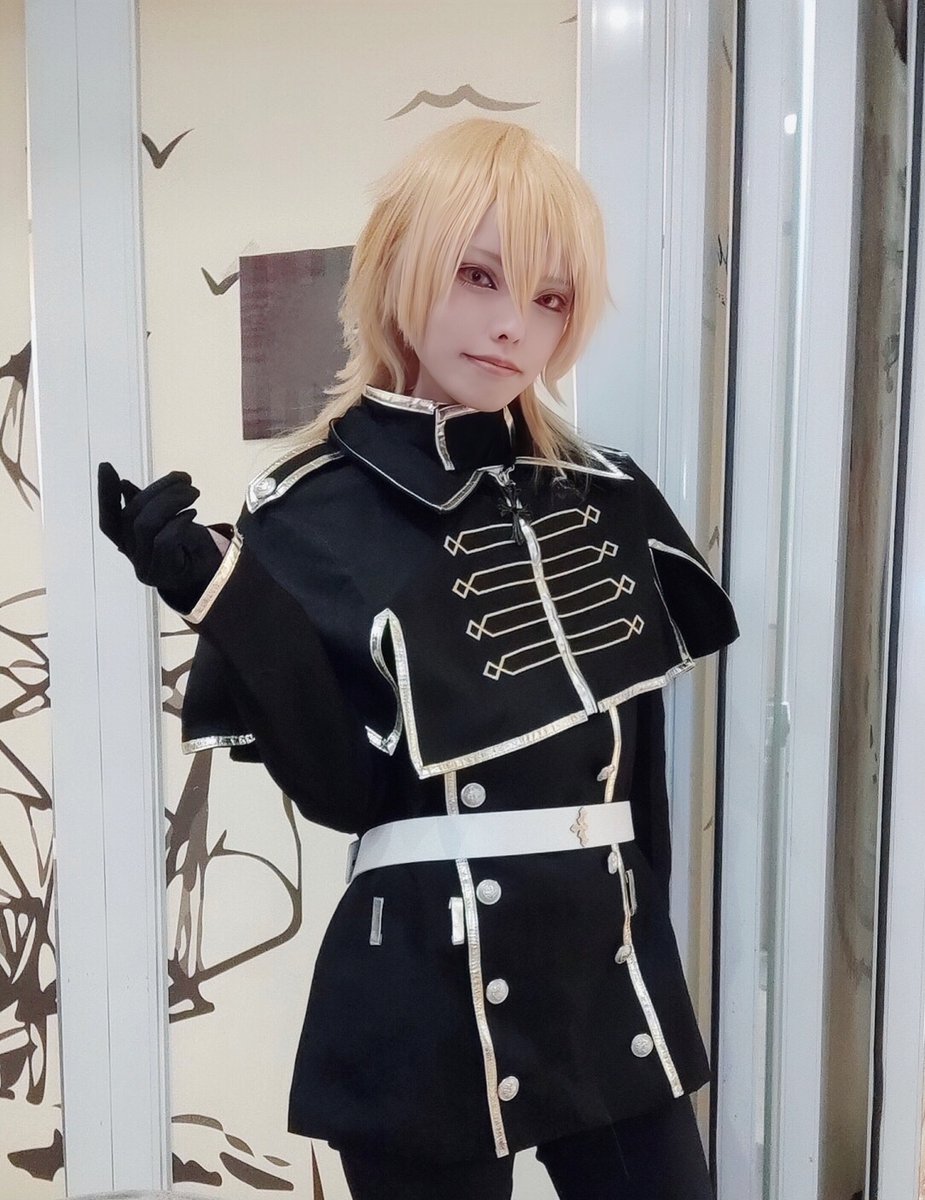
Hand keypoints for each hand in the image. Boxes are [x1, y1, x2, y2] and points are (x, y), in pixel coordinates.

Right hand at [97, 462, 222, 611]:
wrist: (211, 577)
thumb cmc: (187, 546)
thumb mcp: (167, 521)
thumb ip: (147, 507)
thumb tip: (125, 486)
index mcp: (127, 541)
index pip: (109, 519)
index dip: (105, 494)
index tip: (106, 466)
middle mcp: (132, 555)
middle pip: (132, 516)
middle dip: (158, 490)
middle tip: (185, 479)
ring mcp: (146, 566)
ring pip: (145, 525)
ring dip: (171, 501)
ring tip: (193, 492)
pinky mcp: (164, 572)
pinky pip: (164, 541)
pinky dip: (178, 522)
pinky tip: (192, 514)